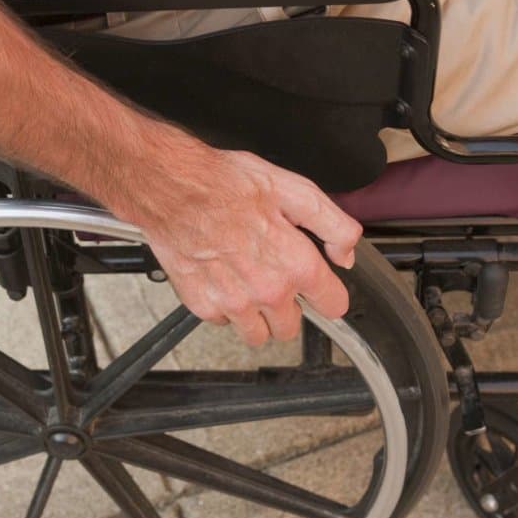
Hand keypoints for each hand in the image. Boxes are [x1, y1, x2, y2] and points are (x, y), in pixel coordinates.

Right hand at [127, 145, 362, 346]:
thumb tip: (346, 255)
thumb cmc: (225, 184)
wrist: (172, 188)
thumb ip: (333, 225)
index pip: (333, 306)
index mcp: (295, 264)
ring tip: (246, 283)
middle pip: (291, 327)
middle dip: (287, 308)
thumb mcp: (293, 189)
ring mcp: (234, 303)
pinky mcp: (203, 305)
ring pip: (257, 334)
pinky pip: (223, 321)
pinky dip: (223, 305)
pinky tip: (220, 277)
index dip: (328, 294)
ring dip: (256, 315)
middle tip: (273, 278)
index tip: (319, 288)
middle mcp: (267, 291)